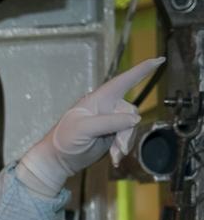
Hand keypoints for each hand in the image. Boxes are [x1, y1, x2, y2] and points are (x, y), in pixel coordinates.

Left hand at [17, 57, 163, 195]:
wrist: (59, 160)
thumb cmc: (65, 139)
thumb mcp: (84, 128)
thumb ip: (109, 122)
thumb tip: (135, 119)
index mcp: (98, 99)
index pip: (123, 81)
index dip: (141, 70)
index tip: (159, 60)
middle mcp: (106, 107)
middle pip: (130, 112)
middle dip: (127, 131)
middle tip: (119, 148)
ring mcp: (110, 121)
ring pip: (130, 127)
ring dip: (125, 142)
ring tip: (115, 155)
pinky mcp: (112, 134)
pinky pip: (126, 138)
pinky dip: (122, 148)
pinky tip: (115, 159)